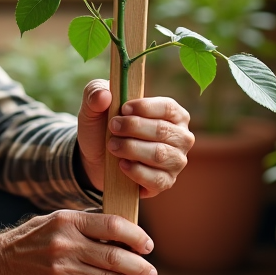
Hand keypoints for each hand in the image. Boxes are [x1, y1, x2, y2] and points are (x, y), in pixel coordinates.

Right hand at [0, 210, 155, 274]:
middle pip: (115, 256)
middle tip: (150, 273)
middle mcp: (66, 244)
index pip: (113, 226)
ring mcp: (61, 271)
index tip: (147, 245)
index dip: (136, 236)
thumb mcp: (54, 220)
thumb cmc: (30, 241)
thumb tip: (121, 232)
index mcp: (68, 221)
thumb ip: (84, 224)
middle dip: (139, 267)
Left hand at [75, 79, 193, 196]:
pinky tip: (122, 164)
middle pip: (163, 130)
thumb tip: (103, 95)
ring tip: (113, 146)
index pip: (168, 107)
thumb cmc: (103, 127)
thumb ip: (95, 93)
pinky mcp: (166, 181)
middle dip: (133, 128)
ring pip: (160, 155)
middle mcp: (180, 137)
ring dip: (132, 149)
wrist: (96, 158)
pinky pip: (156, 179)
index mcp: (173, 113)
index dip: (144, 107)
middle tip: (113, 127)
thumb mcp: (94, 106)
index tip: (122, 109)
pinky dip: (136, 171)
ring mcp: (176, 161)